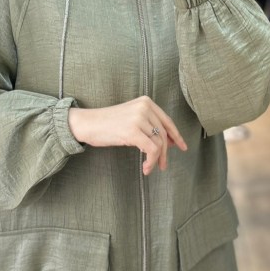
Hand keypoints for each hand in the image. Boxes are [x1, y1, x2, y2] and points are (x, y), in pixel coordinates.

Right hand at [68, 96, 186, 174]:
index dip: (176, 136)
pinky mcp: (133, 131)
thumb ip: (149, 125)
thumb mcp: (131, 119)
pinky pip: (151, 150)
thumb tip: (170, 142)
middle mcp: (144, 107)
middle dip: (166, 152)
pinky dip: (151, 161)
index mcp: (146, 102)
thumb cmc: (107, 124)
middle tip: (164, 165)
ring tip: (150, 168)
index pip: (167, 121)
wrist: (87, 124)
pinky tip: (146, 168)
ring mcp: (139, 118)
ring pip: (158, 143)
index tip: (182, 147)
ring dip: (156, 160)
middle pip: (164, 134)